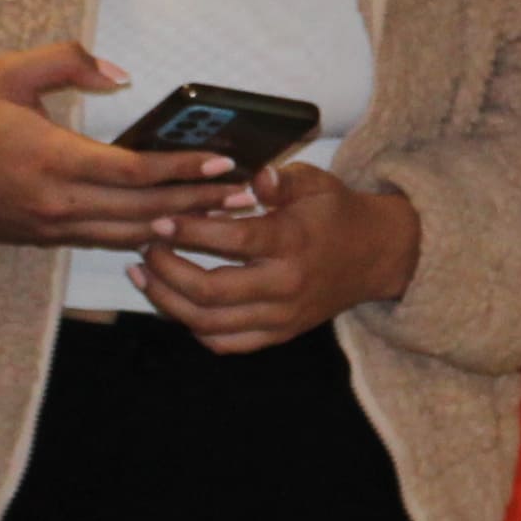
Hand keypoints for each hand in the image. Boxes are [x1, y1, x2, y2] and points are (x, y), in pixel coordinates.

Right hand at [0, 44, 255, 250]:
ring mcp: (52, 227)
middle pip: (142, 209)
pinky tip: (175, 225)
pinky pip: (106, 240)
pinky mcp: (48, 240)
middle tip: (244, 194)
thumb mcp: (9, 74)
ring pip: (130, 233)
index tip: (222, 163)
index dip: (180, 170)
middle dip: (197, 202)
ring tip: (223, 213)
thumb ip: (65, 62)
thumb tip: (120, 75)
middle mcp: (56, 201)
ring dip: (179, 224)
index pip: (131, 172)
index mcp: (50, 158)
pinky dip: (145, 234)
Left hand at [137, 160, 420, 354]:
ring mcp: (282, 316)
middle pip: (211, 292)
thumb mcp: (317, 183)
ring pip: (211, 324)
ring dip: (170, 302)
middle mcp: (284, 286)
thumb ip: (283, 180)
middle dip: (167, 271)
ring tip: (145, 276)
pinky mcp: (280, 334)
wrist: (376, 255)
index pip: (232, 242)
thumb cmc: (337, 213)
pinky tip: (177, 304)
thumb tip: (255, 178)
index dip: (188, 232)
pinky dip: (196, 328)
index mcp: (291, 243)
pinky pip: (228, 343)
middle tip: (145, 249)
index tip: (160, 221)